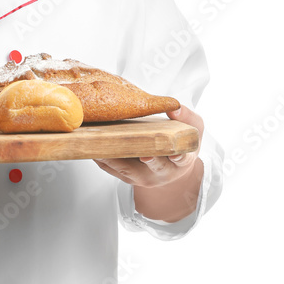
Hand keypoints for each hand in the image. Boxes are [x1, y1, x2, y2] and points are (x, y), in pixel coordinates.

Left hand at [93, 105, 204, 221]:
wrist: (170, 161)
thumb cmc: (181, 141)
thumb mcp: (192, 128)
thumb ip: (187, 117)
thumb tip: (175, 106)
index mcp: (181, 161)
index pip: (181, 159)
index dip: (178, 156)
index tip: (172, 153)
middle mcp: (161, 173)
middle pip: (151, 168)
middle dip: (145, 159)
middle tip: (139, 151)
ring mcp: (141, 177)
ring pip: (126, 169)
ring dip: (113, 156)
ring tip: (102, 142)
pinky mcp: (124, 176)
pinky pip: (111, 168)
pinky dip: (102, 156)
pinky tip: (92, 143)